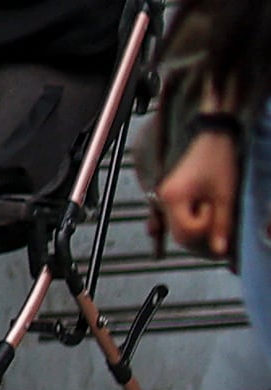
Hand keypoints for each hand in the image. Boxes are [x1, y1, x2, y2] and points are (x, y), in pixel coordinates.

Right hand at [155, 128, 241, 259]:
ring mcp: (166, 196)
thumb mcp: (225, 196)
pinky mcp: (172, 194)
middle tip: (216, 215)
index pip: (186, 233)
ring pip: (179, 227)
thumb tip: (219, 251)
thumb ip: (221, 225)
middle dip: (201, 232)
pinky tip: (204, 211)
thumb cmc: (218, 163)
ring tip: (212, 208)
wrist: (212, 138)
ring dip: (197, 226)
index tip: (215, 210)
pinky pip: (178, 217)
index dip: (205, 228)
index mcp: (173, 198)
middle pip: (179, 235)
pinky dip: (191, 219)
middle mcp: (164, 198)